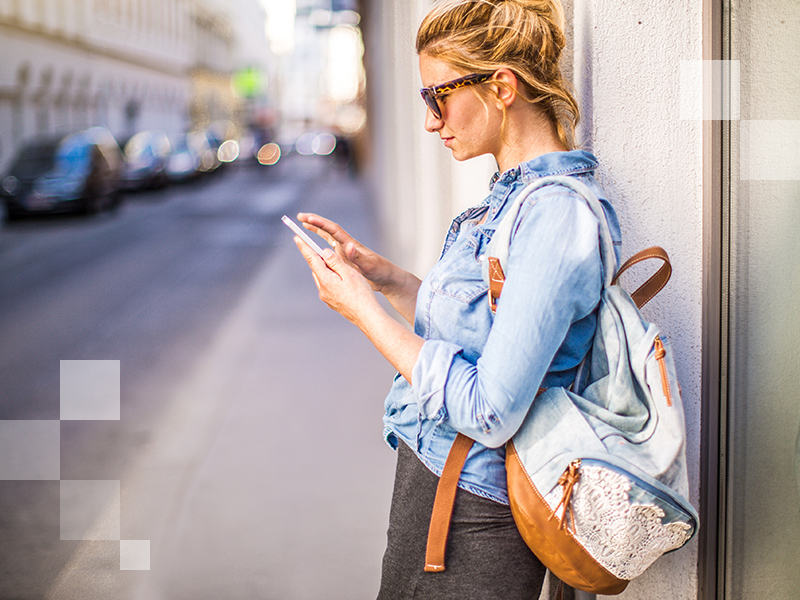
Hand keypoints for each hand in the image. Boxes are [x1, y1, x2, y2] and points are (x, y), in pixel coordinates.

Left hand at [293, 236, 423, 384]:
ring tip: (340, 267)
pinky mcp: (332, 303)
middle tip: (327, 252)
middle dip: (319, 259)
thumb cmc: (361, 294)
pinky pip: (328, 287)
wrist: (367, 316)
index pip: (312, 259)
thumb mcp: (349, 273)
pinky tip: (343, 281)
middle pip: (317, 269)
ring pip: (323, 278)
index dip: (304, 247)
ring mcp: (326, 297)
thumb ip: (335, 262)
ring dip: (327, 270)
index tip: (297, 238)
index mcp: (326, 279)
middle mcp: (322, 289)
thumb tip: (324, 253)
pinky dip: (332, 280)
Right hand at [297, 213, 395, 292]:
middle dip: (314, 222)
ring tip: (304, 225)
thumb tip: (348, 246)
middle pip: (328, 230)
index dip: (320, 223)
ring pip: (328, 237)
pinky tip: (315, 247)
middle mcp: (347, 245)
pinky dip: (321, 245)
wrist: (386, 279)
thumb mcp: (369, 266)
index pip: (333, 230)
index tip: (307, 218)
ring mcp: (346, 251)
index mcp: (351, 244)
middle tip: (300, 217)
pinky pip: (330, 249)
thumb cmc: (380, 271)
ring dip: (316, 230)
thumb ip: (358, 257)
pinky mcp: (345, 259)